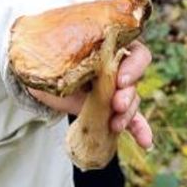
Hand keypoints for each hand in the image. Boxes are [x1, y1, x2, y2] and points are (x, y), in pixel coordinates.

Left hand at [29, 41, 153, 148]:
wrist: (41, 81)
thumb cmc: (51, 57)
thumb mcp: (59, 49)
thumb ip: (71, 46)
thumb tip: (71, 45)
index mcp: (111, 47)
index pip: (136, 52)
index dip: (133, 66)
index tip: (120, 80)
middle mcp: (119, 68)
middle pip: (136, 79)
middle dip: (128, 94)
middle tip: (116, 104)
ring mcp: (116, 91)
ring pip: (132, 101)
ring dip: (128, 114)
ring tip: (115, 124)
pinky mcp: (111, 110)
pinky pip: (131, 120)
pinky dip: (139, 130)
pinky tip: (145, 142)